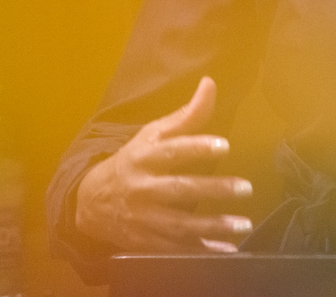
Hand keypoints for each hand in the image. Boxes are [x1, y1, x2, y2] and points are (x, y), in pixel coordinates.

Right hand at [75, 76, 254, 252]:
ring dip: (212, 227)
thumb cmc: (132, 160)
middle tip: (246, 187)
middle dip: (213, 190)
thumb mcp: (152, 135)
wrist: (90, 201)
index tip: (224, 145)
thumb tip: (210, 83)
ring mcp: (143, 218)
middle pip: (179, 190)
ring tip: (243, 224)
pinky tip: (226, 251)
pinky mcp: (145, 242)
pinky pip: (175, 250)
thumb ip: (186, 115)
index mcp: (144, 158)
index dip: (197, 147)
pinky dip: (200, 252)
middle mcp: (142, 188)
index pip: (172, 151)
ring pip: (179, 225)